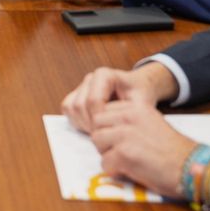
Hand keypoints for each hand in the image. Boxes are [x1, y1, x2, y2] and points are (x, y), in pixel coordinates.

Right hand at [61, 64, 177, 133]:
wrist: (139, 90)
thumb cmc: (141, 95)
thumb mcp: (141, 104)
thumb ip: (126, 114)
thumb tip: (112, 129)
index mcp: (104, 75)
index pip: (93, 101)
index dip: (99, 120)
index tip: (110, 131)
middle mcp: (90, 78)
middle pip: (79, 105)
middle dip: (90, 124)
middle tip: (106, 135)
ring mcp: (81, 86)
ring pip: (71, 108)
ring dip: (83, 124)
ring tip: (101, 131)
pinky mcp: (76, 95)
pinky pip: (68, 110)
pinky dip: (78, 122)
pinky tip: (94, 127)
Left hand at [90, 97, 196, 198]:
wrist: (191, 166)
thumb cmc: (175, 151)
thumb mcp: (152, 123)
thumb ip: (131, 122)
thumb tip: (110, 130)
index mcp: (136, 107)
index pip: (105, 110)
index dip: (108, 127)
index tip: (118, 139)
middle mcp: (128, 117)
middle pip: (97, 124)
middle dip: (104, 139)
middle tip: (119, 151)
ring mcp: (124, 134)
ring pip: (97, 141)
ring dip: (107, 153)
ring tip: (125, 160)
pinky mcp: (123, 154)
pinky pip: (104, 162)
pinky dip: (114, 170)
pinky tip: (130, 171)